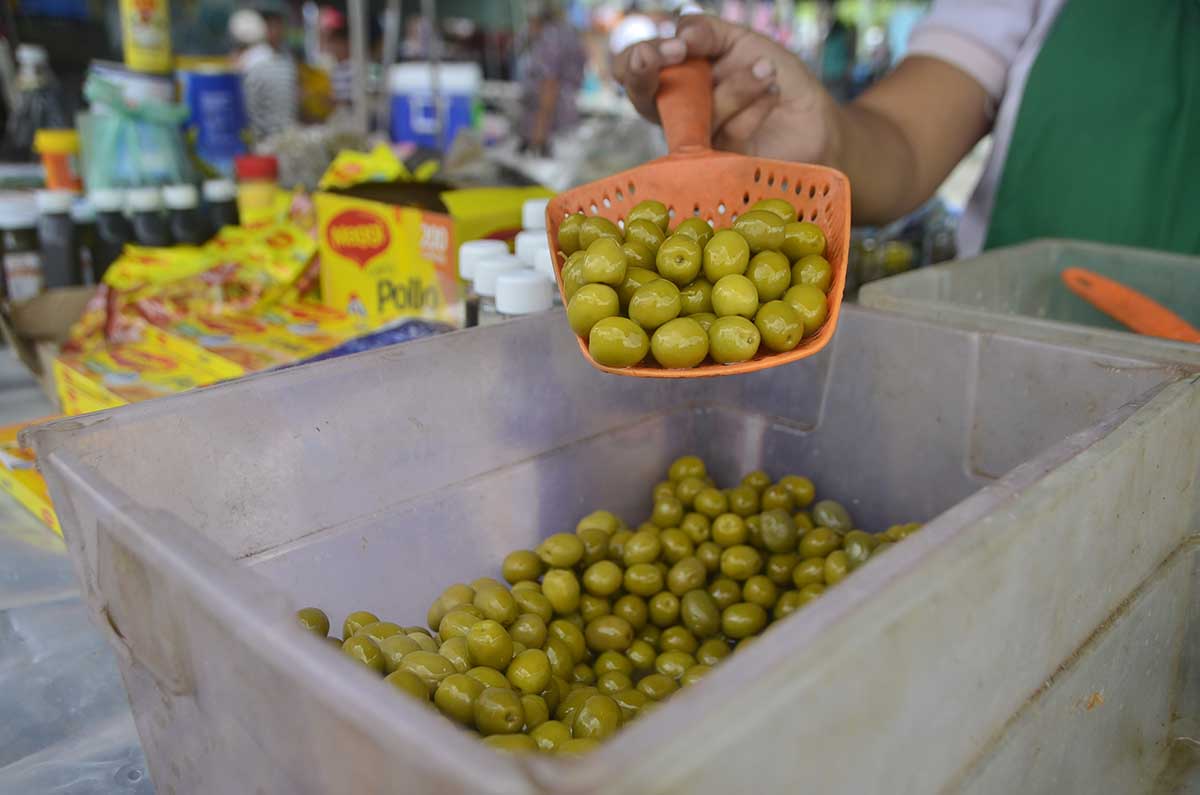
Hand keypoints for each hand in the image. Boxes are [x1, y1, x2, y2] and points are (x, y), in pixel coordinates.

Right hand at [612, 15, 839, 163]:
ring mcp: (695, 142)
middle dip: (647, 70)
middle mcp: (676, 112)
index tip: (677, 47)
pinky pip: (729, 132)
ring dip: (737, 85)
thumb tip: (681, 34)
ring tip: (767, 71)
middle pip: (641, 96)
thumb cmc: (772, 79)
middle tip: (677, 51)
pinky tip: (772, 96)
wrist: (813, 118)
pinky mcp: (720, 165)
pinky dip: (755, 106)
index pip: (633, 68)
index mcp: (674, 78)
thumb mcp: (739, 41)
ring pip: (699, 112)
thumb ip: (707, 31)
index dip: (640, 57)